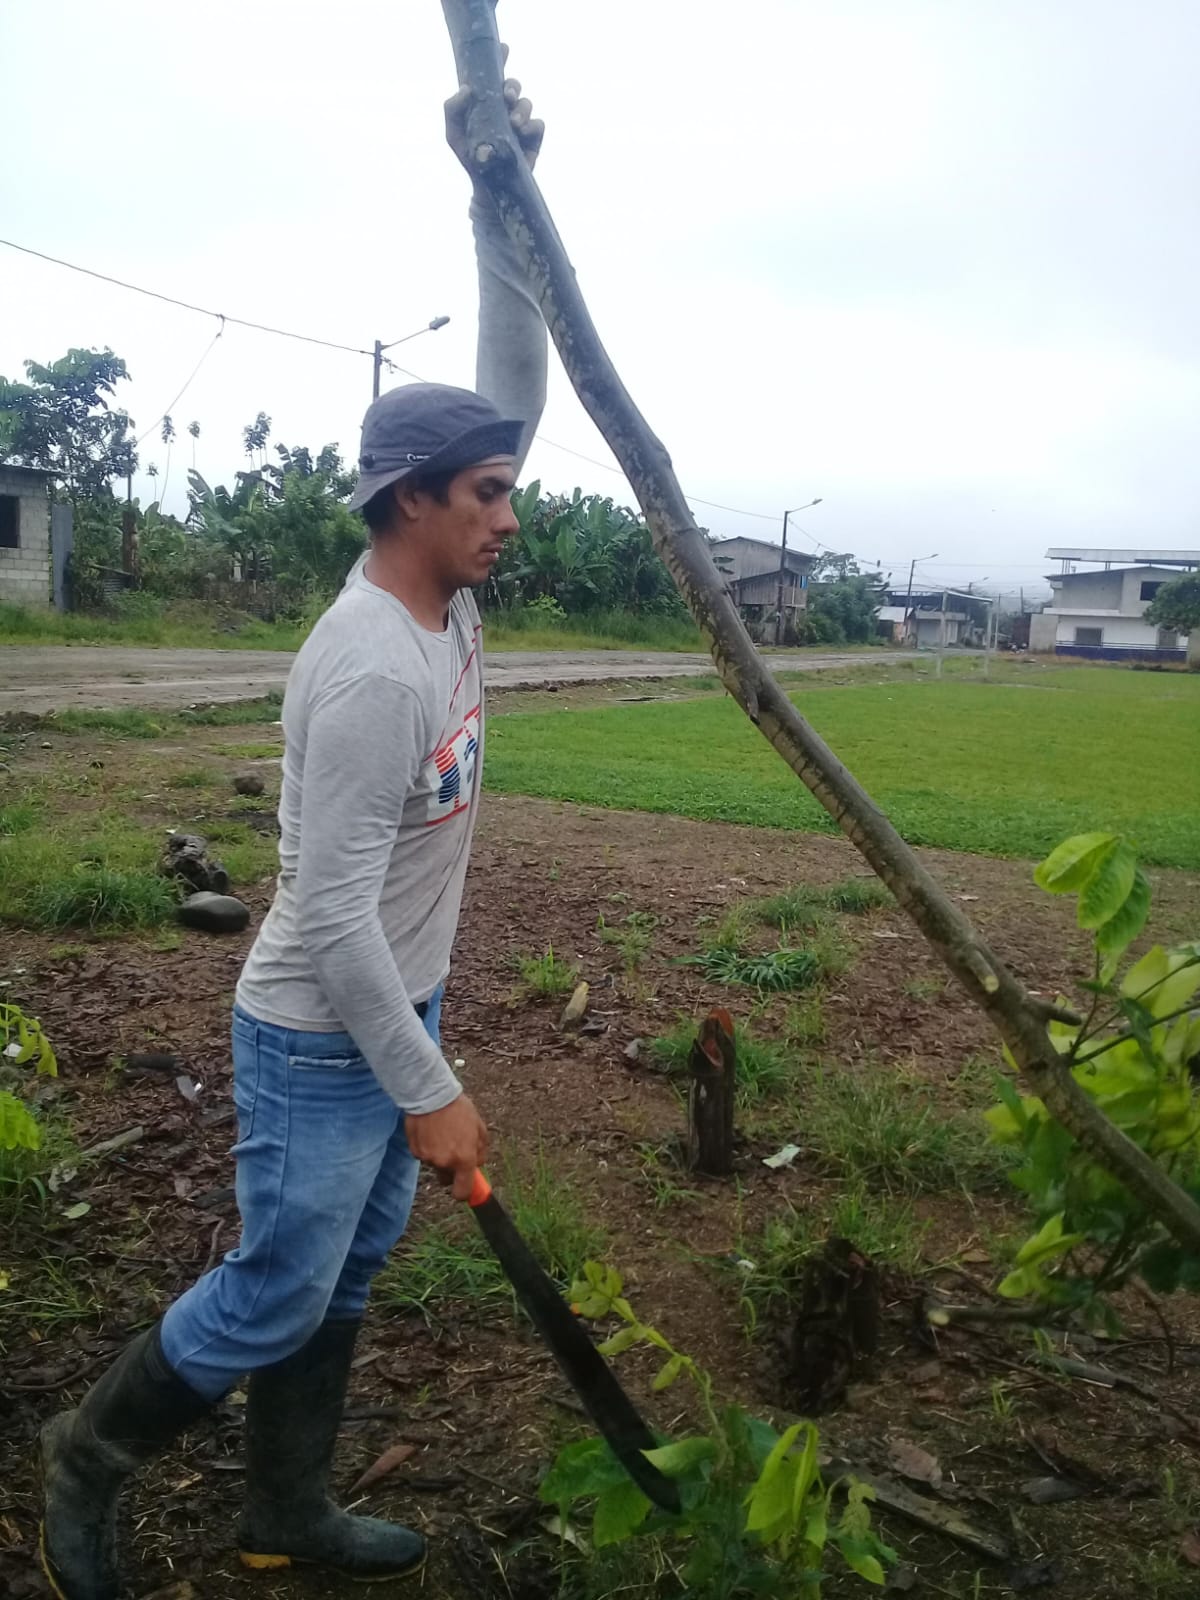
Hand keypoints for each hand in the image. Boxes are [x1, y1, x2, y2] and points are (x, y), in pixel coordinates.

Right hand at [405, 1092, 488, 1199]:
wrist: (430, 1094)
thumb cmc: (457, 1109)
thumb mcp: (479, 1127)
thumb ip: (481, 1150)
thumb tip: (478, 1164)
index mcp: (464, 1159)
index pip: (462, 1192)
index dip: (464, 1193)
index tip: (466, 1188)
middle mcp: (445, 1162)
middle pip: (446, 1180)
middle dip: (451, 1171)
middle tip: (454, 1152)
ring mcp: (428, 1158)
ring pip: (435, 1165)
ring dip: (439, 1156)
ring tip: (442, 1133)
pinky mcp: (415, 1151)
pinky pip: (423, 1155)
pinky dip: (427, 1147)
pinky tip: (430, 1131)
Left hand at [445, 43, 544, 173]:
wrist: (486, 186)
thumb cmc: (470, 157)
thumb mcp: (453, 134)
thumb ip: (452, 110)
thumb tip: (465, 89)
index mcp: (488, 101)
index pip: (495, 75)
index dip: (501, 59)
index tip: (504, 49)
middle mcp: (506, 108)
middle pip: (514, 86)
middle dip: (513, 86)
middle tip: (507, 96)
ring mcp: (521, 124)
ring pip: (527, 104)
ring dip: (522, 109)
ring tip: (514, 123)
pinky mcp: (533, 140)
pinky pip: (538, 125)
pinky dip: (532, 126)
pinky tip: (523, 133)